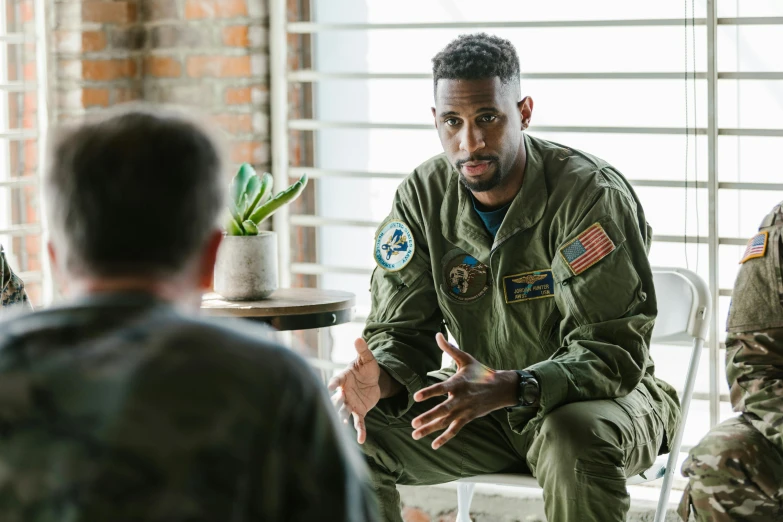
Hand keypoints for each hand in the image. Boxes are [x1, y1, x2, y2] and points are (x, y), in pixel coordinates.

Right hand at [328, 338, 380, 443]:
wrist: (373, 380)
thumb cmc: (367, 368)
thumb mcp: (367, 359)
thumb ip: (363, 350)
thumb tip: (359, 338)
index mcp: (344, 378)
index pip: (337, 379)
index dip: (333, 383)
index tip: (329, 386)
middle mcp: (344, 392)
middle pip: (337, 398)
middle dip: (334, 403)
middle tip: (331, 408)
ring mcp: (350, 403)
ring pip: (344, 411)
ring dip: (342, 417)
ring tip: (341, 424)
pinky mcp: (359, 411)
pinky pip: (358, 422)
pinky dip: (359, 431)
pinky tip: (361, 440)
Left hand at [411, 333, 517, 449]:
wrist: (502, 388)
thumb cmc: (481, 372)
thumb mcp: (466, 359)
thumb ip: (449, 349)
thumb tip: (437, 334)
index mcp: (458, 383)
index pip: (441, 389)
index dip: (429, 392)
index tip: (416, 397)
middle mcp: (460, 399)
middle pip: (442, 410)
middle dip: (427, 417)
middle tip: (413, 424)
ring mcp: (464, 410)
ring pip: (445, 422)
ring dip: (430, 429)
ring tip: (415, 434)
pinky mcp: (468, 418)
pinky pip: (455, 430)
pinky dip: (445, 438)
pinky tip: (433, 445)